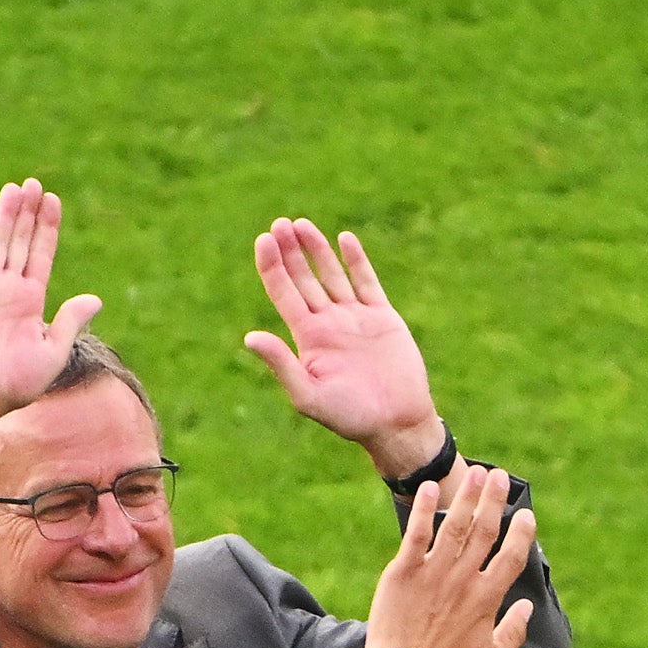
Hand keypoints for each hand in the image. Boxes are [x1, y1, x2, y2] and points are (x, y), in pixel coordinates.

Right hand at [0, 178, 104, 415]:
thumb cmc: (19, 382)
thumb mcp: (54, 351)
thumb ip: (70, 321)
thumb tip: (95, 299)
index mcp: (32, 299)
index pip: (41, 254)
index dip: (47, 228)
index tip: (53, 201)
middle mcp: (9, 288)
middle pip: (20, 241)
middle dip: (28, 213)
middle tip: (34, 184)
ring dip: (6, 215)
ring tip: (16, 188)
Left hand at [245, 219, 445, 470]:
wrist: (397, 423)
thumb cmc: (351, 418)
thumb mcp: (309, 395)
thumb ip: (281, 365)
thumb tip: (250, 337)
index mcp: (308, 338)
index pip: (283, 293)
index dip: (271, 267)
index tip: (264, 241)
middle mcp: (328, 323)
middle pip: (303, 278)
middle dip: (290, 252)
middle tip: (279, 224)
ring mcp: (355, 318)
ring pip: (331, 274)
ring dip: (317, 249)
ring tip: (301, 224)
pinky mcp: (383, 317)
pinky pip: (367, 282)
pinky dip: (356, 260)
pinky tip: (344, 239)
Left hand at [366, 461, 538, 647]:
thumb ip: (514, 633)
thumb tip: (527, 606)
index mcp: (487, 598)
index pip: (511, 556)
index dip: (521, 532)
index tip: (525, 514)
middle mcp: (463, 578)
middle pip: (484, 530)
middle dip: (494, 500)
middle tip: (500, 477)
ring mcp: (433, 572)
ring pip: (454, 524)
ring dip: (466, 496)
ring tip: (475, 473)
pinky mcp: (403, 572)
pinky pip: (416, 533)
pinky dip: (422, 509)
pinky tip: (428, 488)